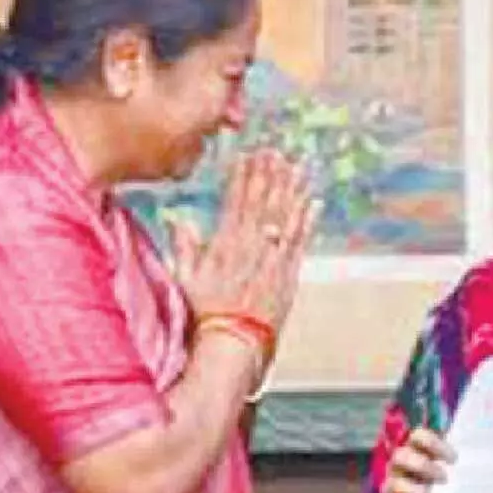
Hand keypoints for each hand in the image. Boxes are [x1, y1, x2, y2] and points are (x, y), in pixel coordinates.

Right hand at [173, 149, 317, 331]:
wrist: (234, 342)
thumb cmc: (206, 314)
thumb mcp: (185, 278)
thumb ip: (184, 245)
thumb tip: (177, 217)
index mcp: (226, 244)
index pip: (237, 201)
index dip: (244, 175)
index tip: (250, 155)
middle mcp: (253, 246)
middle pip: (264, 202)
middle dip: (270, 174)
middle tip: (277, 151)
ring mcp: (274, 258)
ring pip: (286, 215)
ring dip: (293, 189)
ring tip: (299, 166)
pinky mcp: (290, 271)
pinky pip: (301, 239)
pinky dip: (308, 218)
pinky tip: (315, 201)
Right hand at [382, 428, 455, 492]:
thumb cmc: (431, 472)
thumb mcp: (438, 459)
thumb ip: (444, 452)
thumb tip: (458, 446)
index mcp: (411, 447)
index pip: (417, 435)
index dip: (434, 444)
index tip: (453, 459)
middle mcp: (398, 462)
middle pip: (401, 456)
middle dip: (423, 466)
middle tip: (443, 476)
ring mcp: (392, 482)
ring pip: (395, 483)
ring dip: (414, 489)